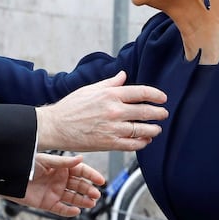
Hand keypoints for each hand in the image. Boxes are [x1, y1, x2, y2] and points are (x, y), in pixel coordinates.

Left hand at [0, 153, 103, 216]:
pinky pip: (61, 209)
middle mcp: (59, 180)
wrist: (10, 178)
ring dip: (83, 201)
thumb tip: (80, 158)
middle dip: (88, 190)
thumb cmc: (26, 165)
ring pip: (73, 198)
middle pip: (79, 186)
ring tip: (91, 203)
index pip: (80, 171)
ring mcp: (54, 192)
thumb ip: (64, 162)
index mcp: (61, 168)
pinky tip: (77, 210)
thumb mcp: (46, 161)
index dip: (91, 175)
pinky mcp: (47, 203)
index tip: (101, 180)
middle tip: (96, 194)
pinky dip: (69, 211)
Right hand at [36, 71, 167, 151]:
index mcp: (110, 94)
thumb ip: (110, 83)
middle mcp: (114, 110)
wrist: (55, 126)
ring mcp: (113, 128)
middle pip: (145, 112)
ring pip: (142, 129)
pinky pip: (132, 144)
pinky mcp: (109, 143)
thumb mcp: (90, 89)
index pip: (141, 93)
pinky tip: (145, 140)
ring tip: (156, 129)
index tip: (163, 98)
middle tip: (163, 114)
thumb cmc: (70, 107)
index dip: (156, 95)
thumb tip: (123, 75)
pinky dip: (142, 143)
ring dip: (153, 129)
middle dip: (159, 113)